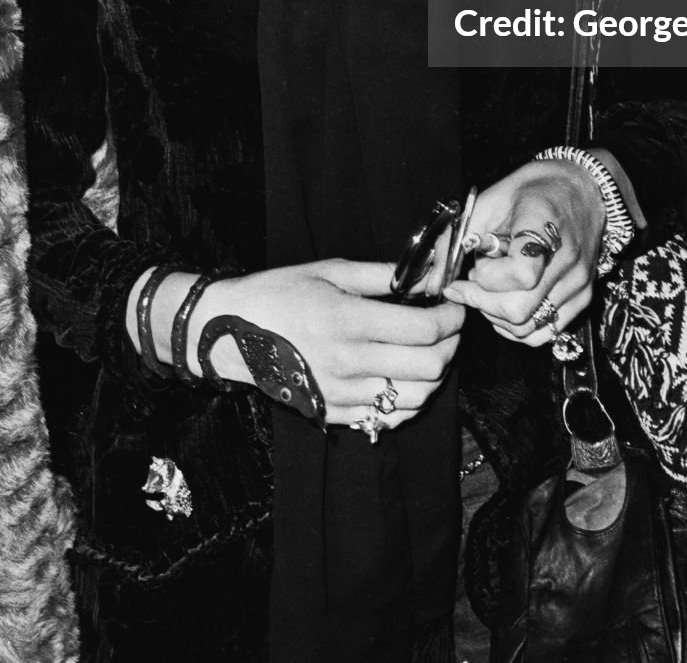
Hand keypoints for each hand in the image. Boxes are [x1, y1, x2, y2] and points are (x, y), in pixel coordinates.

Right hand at [190, 259, 464, 431]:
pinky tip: (406, 376)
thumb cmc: (280, 292)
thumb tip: (430, 273)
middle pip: (429, 367)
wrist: (232, 333)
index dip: (451, 317)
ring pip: (417, 397)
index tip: (455, 305)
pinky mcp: (335, 413)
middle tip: (449, 326)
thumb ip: (383, 274)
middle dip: (451, 344)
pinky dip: (410, 399)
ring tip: (430, 350)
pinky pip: (390, 416)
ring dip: (435, 374)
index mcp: (348, 320)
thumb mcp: (330, 271)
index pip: (423, 329)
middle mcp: (348, 362)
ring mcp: (342, 394)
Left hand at [443, 158, 607, 346]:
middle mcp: (567, 261)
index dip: (486, 281)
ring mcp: (578, 284)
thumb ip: (460, 238)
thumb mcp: (491, 200)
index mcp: (544, 226)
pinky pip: (546, 333)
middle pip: (520, 310)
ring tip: (490, 290)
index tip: (466, 274)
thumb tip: (431, 279)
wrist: (583, 189)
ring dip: (497, 317)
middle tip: (472, 283)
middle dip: (482, 303)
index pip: (520, 274)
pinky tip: (506, 304)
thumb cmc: (534, 190)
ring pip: (530, 329)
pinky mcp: (583, 298)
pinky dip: (519, 327)